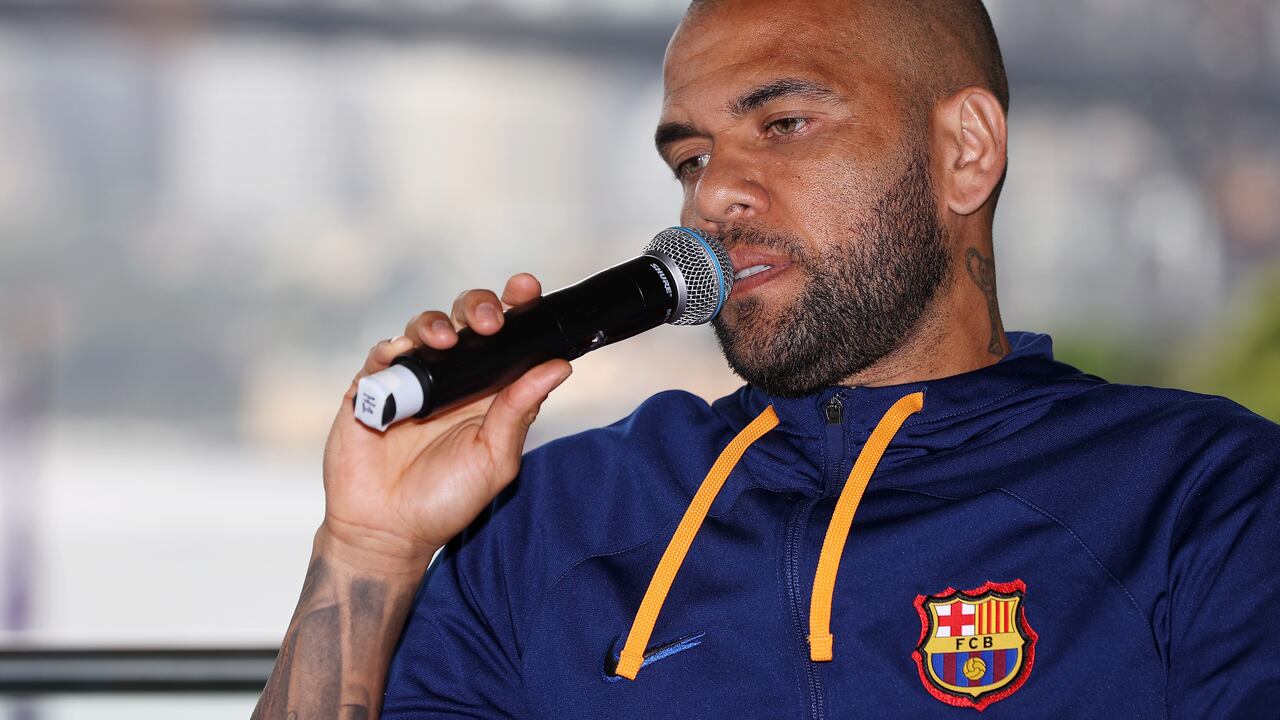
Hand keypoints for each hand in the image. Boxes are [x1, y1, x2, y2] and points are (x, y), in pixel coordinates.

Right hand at [319, 272, 571, 570]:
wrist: (387, 531)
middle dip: (479, 306)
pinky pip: (382, 354)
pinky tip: (403, 355)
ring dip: (436, 323)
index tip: (528, 290)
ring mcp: (411, 378)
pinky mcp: (371, 387)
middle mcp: (453, 376)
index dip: (519, 307)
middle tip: (489, 322)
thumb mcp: (495, 457)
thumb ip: (521, 409)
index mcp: (490, 388)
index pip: (508, 336)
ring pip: (424, 327)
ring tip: (446, 340)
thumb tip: (559, 366)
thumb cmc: (447, 498)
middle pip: (467, 319)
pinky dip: (393, 348)